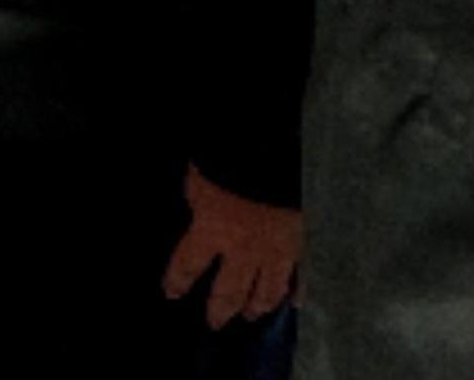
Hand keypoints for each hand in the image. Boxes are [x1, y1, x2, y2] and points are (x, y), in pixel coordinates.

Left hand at [163, 167, 299, 327]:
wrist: (273, 152)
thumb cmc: (231, 160)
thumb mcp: (201, 178)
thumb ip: (199, 200)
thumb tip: (197, 208)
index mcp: (211, 231)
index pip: (187, 266)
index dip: (178, 281)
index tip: (173, 293)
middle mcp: (241, 250)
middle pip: (228, 291)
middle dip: (220, 309)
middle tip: (215, 322)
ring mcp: (273, 250)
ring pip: (266, 289)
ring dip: (257, 305)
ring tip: (252, 314)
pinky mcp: (300, 243)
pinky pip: (300, 274)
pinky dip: (298, 290)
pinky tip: (296, 302)